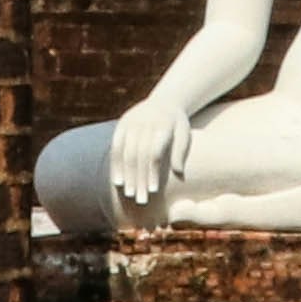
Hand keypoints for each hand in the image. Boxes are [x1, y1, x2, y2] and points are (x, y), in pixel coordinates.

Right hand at [111, 97, 196, 213]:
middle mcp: (145, 122)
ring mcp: (131, 122)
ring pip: (126, 153)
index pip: (154, 153)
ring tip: (130, 195)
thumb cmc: (177, 123)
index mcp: (163, 125)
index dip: (152, 172)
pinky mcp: (121, 124)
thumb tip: (178, 173)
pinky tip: (118, 182)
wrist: (164, 101)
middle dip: (139, 179)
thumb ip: (181, 151)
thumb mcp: (185, 132)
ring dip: (127, 176)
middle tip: (141, 200)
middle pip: (139, 156)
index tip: (154, 191)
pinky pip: (115, 147)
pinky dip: (116, 166)